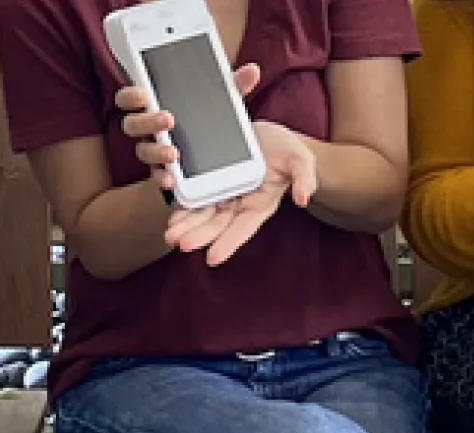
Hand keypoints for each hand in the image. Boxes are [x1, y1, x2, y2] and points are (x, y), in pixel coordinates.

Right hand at [116, 63, 261, 191]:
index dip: (131, 95)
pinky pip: (156, 176)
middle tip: (168, 119)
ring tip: (173, 153)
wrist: (222, 154)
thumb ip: (233, 86)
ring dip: (156, 151)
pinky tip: (172, 179)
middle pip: (132, 124)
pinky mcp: (164, 171)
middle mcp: (149, 129)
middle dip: (147, 121)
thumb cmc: (212, 118)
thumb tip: (252, 70)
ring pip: (142, 151)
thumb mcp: (223, 101)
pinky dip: (162, 177)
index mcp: (156, 105)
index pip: (131, 98)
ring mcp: (154, 151)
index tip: (143, 94)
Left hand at [163, 121, 317, 265]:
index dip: (229, 243)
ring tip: (169, 234)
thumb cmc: (287, 150)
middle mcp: (240, 205)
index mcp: (260, 204)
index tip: (212, 258)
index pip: (243, 228)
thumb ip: (304, 178)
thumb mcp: (300, 160)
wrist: (268, 133)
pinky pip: (195, 197)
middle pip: (217, 225)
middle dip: (199, 235)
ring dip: (186, 225)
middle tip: (179, 243)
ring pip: (203, 214)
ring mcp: (224, 195)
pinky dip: (183, 207)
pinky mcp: (211, 182)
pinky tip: (171, 214)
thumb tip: (304, 198)